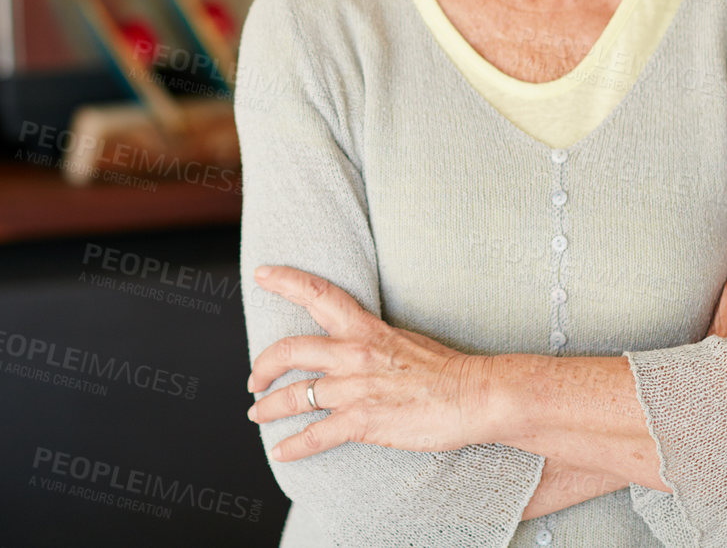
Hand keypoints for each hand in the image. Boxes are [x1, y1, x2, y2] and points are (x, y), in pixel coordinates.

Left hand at [245, 265, 489, 460]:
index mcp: (364, 329)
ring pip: (296, 395)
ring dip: (269, 408)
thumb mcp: (402, 340)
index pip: (317, 293)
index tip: (262, 274)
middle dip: (263, 366)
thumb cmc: (446, 370)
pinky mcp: (362, 421)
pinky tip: (281, 453)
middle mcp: (352, 354)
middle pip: (290, 350)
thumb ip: (371, 343)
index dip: (285, 281)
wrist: (473, 395)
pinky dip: (292, 446)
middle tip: (253, 379)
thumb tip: (353, 350)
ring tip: (257, 414)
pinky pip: (315, 435)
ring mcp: (354, 388)